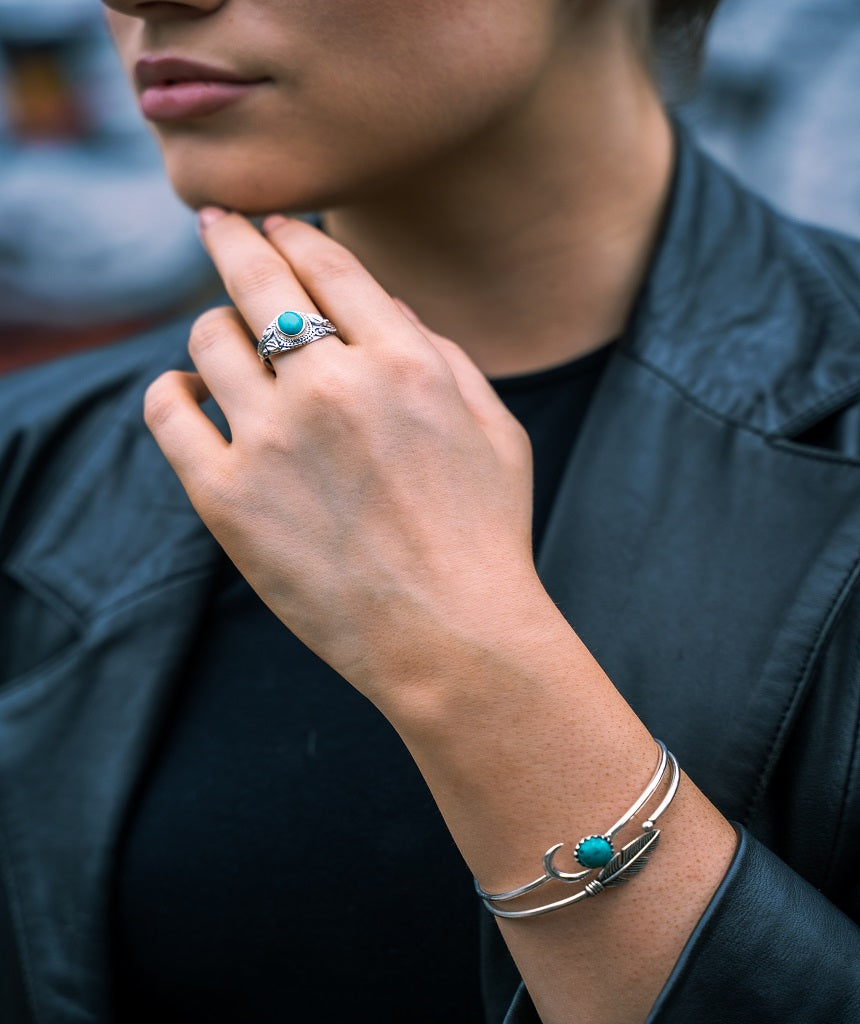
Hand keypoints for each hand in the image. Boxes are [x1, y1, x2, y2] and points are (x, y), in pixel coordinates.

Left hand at [145, 211, 539, 713]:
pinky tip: (188, 392)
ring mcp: (271, 440)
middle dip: (232, 236)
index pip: (327, 266)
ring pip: (208, 337)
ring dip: (215, 327)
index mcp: (404, 361)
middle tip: (219, 222)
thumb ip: (444, 355)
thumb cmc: (485, 536)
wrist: (451, 637)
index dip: (292, 233)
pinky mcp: (225, 496)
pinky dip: (170, 389)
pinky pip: (167, 410)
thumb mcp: (495, 429)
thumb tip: (386, 308)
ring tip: (222, 337)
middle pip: (257, 277)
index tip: (274, 224)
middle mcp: (332, 386)